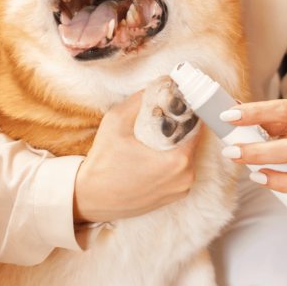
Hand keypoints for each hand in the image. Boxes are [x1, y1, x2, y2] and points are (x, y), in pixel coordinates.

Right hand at [74, 91, 201, 222]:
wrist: (90, 198)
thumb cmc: (103, 163)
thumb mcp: (116, 122)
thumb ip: (139, 101)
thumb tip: (156, 87)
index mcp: (178, 160)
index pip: (196, 126)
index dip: (187, 112)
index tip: (177, 104)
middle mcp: (185, 178)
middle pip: (192, 142)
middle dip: (180, 128)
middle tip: (163, 119)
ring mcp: (180, 190)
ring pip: (186, 157)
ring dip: (175, 146)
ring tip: (155, 138)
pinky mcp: (173, 197)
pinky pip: (179, 172)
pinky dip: (170, 162)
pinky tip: (153, 156)